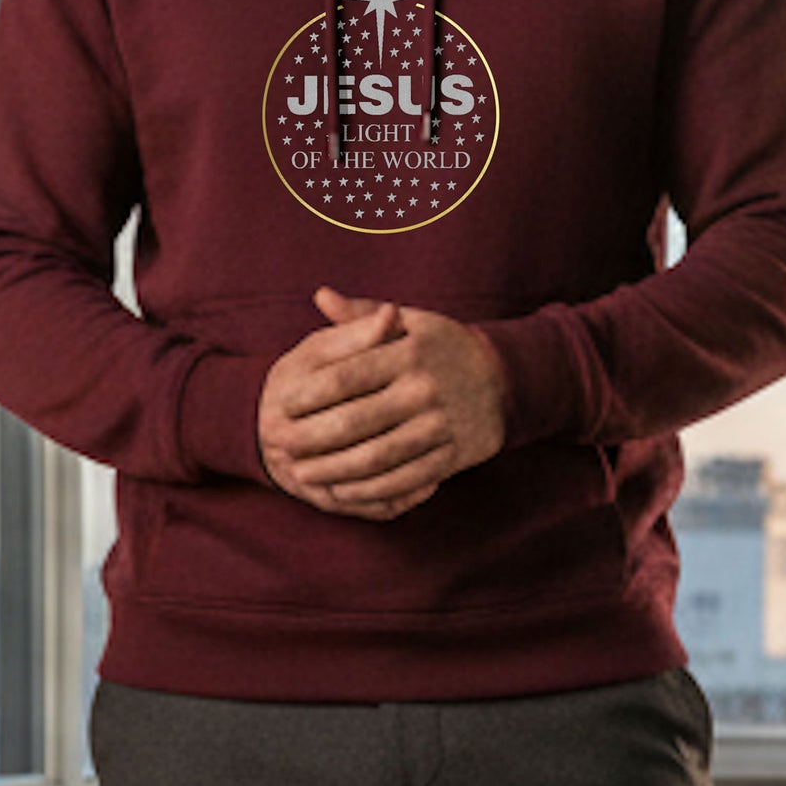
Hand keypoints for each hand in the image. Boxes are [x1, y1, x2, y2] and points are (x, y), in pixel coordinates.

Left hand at [257, 286, 507, 521]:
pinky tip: (344, 490)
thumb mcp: (410, 320)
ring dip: (335, 470)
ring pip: (378, 456)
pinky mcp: (455, 455)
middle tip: (280, 446)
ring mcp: (441, 424)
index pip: (347, 376)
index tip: (281, 404)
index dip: (309, 394)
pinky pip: (406, 479)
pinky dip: (371, 489)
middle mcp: (424, 388)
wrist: (505, 377)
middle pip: (356, 421)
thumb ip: (362, 315)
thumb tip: (320, 295)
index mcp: (409, 352)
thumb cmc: (443, 346)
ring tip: (304, 474)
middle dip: (312, 438)